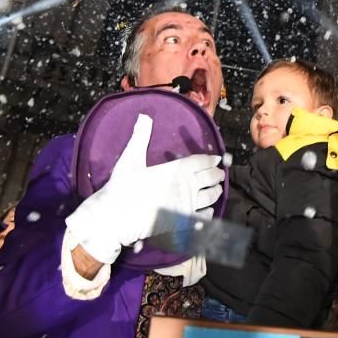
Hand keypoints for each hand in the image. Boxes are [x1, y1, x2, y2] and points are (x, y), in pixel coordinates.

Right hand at [65, 114, 224, 263]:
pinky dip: (209, 213)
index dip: (210, 159)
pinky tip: (209, 211)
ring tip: (218, 189)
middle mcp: (187, 186)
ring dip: (216, 192)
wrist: (117, 217)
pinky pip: (203, 217)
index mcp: (176, 169)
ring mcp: (188, 205)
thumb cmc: (123, 186)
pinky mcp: (184, 222)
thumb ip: (140, 137)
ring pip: (210, 197)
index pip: (201, 162)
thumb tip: (144, 116)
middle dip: (217, 174)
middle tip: (220, 173)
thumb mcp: (131, 158)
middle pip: (209, 178)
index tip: (217, 159)